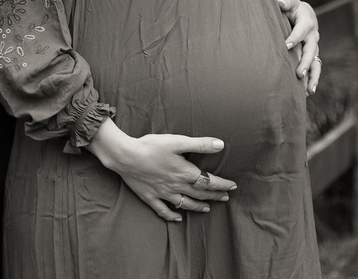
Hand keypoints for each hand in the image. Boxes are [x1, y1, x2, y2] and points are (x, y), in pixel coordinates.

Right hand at [87, 118, 236, 221]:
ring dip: (198, 206)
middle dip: (214, 196)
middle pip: (200, 194)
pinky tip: (178, 217)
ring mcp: (163, 193)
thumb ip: (200, 144)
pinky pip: (163, 210)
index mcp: (185, 172)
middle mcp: (176, 186)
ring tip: (207, 208)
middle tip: (225, 197)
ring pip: (185, 204)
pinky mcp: (150, 197)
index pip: (209, 181)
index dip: (223, 184)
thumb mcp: (177, 141)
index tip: (232, 186)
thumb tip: (220, 144)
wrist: (125, 156)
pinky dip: (172, 215)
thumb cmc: (151, 146)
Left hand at [278, 0, 320, 93]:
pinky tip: (307, 93)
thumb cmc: (293, 8)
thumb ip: (286, 2)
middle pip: (311, 51)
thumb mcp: (290, 1)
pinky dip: (312, 81)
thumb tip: (280, 3)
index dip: (294, 38)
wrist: (305, 15)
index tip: (286, 46)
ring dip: (313, 77)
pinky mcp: (312, 56)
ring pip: (316, 64)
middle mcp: (313, 37)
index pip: (301, 31)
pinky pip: (314, 70)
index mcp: (307, 22)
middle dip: (305, 63)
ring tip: (309, 90)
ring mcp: (314, 48)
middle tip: (298, 74)